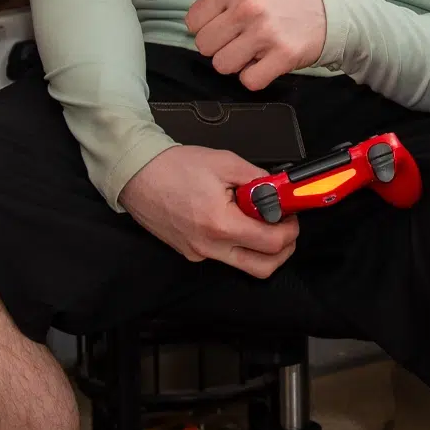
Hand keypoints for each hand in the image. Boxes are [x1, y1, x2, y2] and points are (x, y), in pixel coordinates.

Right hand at [119, 145, 298, 278]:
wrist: (138, 175)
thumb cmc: (176, 166)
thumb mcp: (225, 162)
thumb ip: (257, 178)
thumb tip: (279, 188)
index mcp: (221, 225)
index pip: (271, 243)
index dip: (290, 229)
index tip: (291, 214)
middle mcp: (210, 248)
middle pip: (263, 268)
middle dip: (283, 249)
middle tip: (285, 226)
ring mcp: (198, 254)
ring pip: (243, 265)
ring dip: (261, 249)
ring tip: (260, 220)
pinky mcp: (190, 253)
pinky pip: (223, 256)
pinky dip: (237, 243)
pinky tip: (232, 219)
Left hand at [178, 0, 326, 90]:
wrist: (322, 12)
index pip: (192, 22)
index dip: (209, 24)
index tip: (228, 18)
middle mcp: (248, 6)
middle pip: (204, 47)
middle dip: (221, 44)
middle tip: (242, 34)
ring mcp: (266, 32)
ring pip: (222, 66)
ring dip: (237, 62)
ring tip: (254, 46)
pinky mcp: (283, 56)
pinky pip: (249, 81)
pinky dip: (255, 76)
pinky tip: (266, 60)